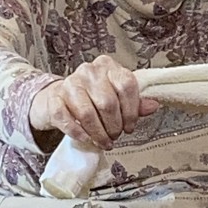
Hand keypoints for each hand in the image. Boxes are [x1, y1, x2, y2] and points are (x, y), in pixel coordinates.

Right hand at [29, 56, 158, 149]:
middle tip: (116, 136)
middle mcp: (88, 71)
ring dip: (98, 133)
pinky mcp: (54, 99)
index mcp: (108, 66)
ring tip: (104, 142)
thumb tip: (153, 106)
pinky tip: (87, 139)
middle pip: (107, 102)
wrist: (58, 98)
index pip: (126, 85)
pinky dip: (79, 133)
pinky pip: (67, 120)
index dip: (131, 111)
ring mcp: (69, 84)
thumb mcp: (116, 95)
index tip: (130, 127)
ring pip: (87, 113)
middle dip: (114, 125)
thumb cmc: (91, 97)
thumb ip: (134, 102)